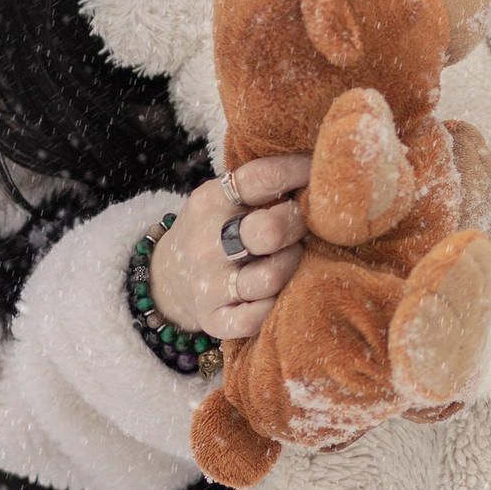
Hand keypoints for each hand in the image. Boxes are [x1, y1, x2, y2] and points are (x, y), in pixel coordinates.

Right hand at [151, 154, 311, 340]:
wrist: (168, 276)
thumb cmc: (216, 230)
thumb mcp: (225, 198)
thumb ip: (263, 187)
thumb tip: (322, 170)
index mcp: (209, 201)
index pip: (261, 178)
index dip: (300, 172)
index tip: (319, 174)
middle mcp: (205, 242)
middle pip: (270, 231)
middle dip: (298, 225)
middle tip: (304, 226)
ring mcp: (208, 284)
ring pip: (272, 277)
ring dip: (292, 265)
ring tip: (291, 257)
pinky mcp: (213, 319)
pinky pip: (258, 318)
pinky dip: (275, 306)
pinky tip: (276, 292)